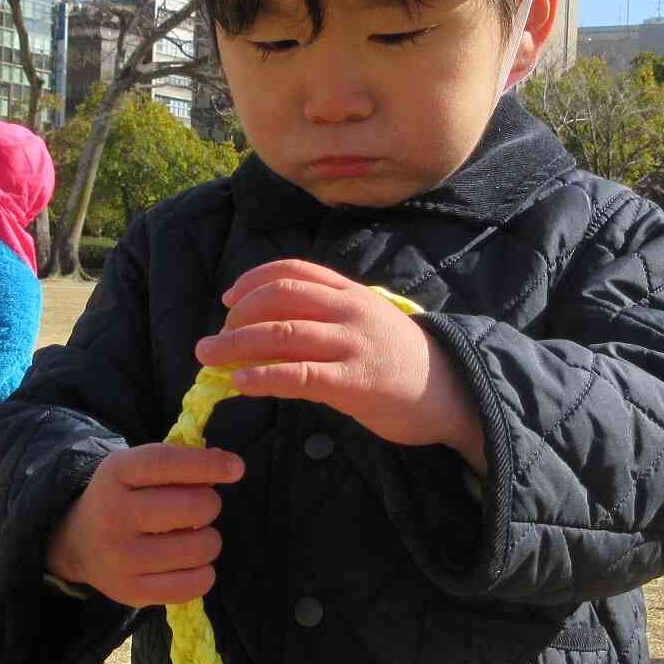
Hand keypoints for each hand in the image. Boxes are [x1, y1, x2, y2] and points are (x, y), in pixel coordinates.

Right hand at [49, 443, 244, 606]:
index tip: (235, 468)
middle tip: (200, 508)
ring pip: (199, 548)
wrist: (78, 542)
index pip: (167, 464)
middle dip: (209, 505)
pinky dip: (204, 573)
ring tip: (193, 537)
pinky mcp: (132, 592)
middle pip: (192, 508)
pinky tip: (191, 563)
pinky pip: (193, 585)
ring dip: (209, 540)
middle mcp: (114, 515)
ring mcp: (121, 558)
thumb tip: (228, 465)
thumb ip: (179, 462)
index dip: (207, 465)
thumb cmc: (124, 497)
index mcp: (115, 474)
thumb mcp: (137, 469)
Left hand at [195, 260, 485, 473]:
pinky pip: (299, 374)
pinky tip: (240, 382)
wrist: (454, 392)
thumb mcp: (368, 323)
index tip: (229, 298)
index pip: (293, 271)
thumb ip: (330, 318)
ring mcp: (352, 344)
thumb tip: (276, 329)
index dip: (253, 280)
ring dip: (236, 344)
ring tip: (209, 357)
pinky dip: (263, 375)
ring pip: (282, 333)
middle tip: (213, 339)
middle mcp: (349, 310)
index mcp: (350, 293)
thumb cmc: (403, 362)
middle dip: (237, 315)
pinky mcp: (354, 381)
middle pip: (279, 297)